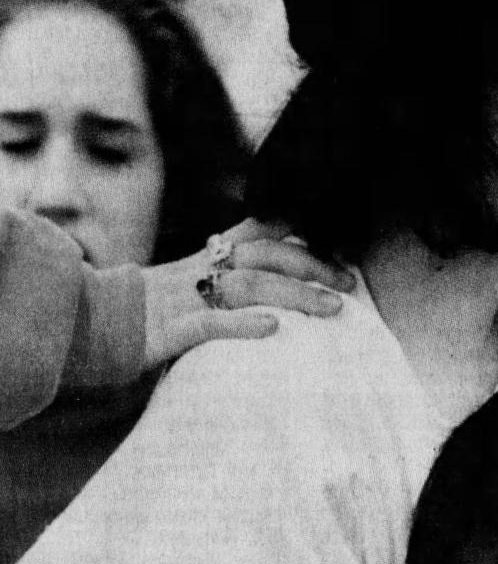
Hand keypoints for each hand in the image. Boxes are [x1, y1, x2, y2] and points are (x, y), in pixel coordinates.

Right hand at [143, 218, 355, 367]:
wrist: (83, 328)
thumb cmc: (135, 316)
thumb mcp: (180, 290)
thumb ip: (216, 282)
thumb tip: (261, 291)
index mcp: (199, 261)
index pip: (252, 234)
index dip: (292, 232)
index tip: (331, 239)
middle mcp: (195, 273)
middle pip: (262, 258)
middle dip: (310, 267)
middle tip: (348, 284)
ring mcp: (183, 300)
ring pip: (247, 287)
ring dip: (294, 295)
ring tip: (331, 308)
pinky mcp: (168, 332)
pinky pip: (209, 324)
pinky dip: (242, 324)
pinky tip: (273, 329)